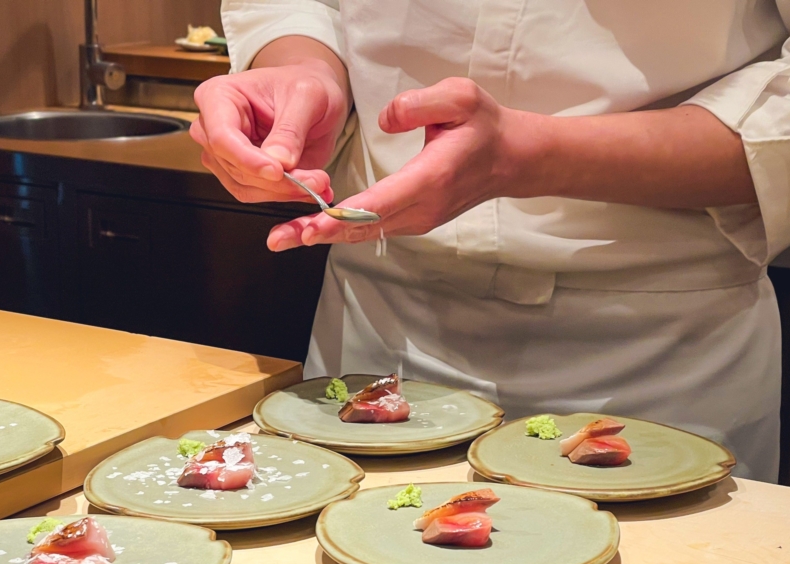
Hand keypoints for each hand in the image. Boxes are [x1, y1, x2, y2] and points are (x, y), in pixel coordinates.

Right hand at [191, 60, 349, 204]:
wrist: (311, 97)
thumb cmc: (303, 84)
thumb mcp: (307, 96)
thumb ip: (291, 129)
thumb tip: (280, 161)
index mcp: (218, 96)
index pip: (222, 137)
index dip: (249, 159)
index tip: (278, 171)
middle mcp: (213, 128)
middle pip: (235, 167)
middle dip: (277, 181)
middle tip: (316, 180)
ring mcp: (225, 154)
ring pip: (246, 187)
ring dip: (285, 191)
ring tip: (319, 181)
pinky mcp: (241, 173)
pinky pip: (259, 194)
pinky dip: (286, 194)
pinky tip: (310, 186)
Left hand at [267, 77, 512, 250]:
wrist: (510, 158)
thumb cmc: (484, 126)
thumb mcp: (460, 97)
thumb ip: (420, 104)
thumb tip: (385, 118)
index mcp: (431, 178)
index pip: (381, 202)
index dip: (343, 215)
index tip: (312, 224)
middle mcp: (423, 207)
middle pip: (364, 227)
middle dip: (318, 234)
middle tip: (279, 239)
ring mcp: (419, 219)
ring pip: (365, 233)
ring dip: (324, 236)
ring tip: (284, 239)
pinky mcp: (414, 221)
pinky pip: (373, 230)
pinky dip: (342, 230)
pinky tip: (312, 230)